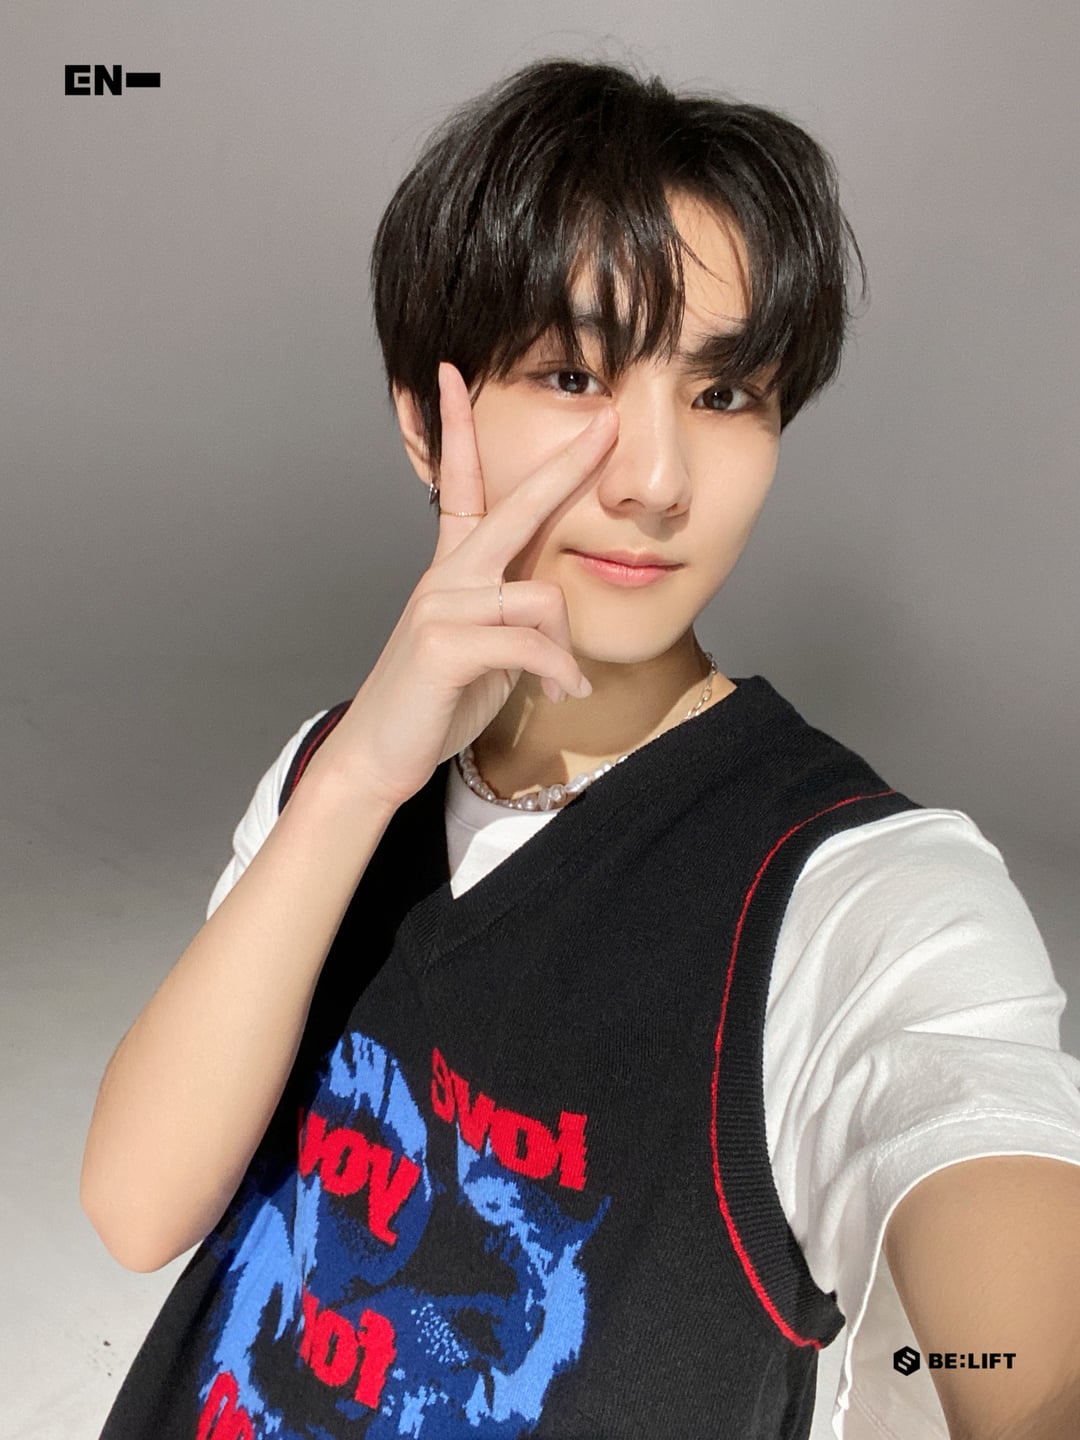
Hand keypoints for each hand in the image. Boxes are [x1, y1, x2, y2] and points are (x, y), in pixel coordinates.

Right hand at [303, 361, 618, 811]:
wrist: (382, 755)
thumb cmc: (437, 701)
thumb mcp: (489, 650)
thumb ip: (518, 615)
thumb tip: (558, 605)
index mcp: (453, 570)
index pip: (459, 486)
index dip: (458, 429)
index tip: (454, 376)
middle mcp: (446, 576)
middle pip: (515, 508)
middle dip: (566, 466)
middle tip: (609, 424)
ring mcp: (441, 604)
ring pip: (540, 598)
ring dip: (563, 650)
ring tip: (560, 684)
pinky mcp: (444, 642)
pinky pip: (530, 642)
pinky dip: (556, 671)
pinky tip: (559, 693)